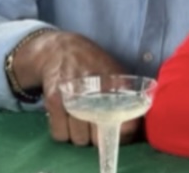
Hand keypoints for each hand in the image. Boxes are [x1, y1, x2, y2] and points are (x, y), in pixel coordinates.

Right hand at [11, 31, 138, 145]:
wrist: (61, 49)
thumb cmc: (92, 63)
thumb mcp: (115, 72)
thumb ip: (126, 96)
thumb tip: (133, 124)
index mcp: (117, 86)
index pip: (127, 125)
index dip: (123, 134)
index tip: (118, 132)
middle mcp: (97, 92)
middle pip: (99, 138)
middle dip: (98, 136)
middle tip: (96, 125)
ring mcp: (74, 97)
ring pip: (79, 139)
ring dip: (80, 136)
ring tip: (80, 120)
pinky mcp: (54, 100)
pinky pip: (59, 134)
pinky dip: (62, 132)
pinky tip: (66, 119)